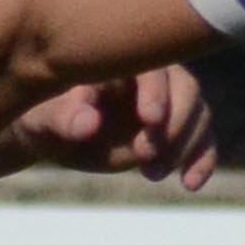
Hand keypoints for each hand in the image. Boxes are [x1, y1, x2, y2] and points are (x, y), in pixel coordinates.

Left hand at [12, 64, 219, 187]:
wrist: (53, 134)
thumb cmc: (44, 117)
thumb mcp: (43, 119)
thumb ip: (63, 119)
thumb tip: (88, 124)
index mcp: (120, 60)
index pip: (151, 66)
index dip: (157, 91)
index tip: (149, 120)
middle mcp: (151, 76)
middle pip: (185, 89)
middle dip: (173, 125)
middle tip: (146, 158)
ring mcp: (168, 102)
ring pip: (198, 114)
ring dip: (185, 147)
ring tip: (152, 175)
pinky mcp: (175, 130)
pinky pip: (202, 141)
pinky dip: (202, 161)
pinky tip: (191, 185)